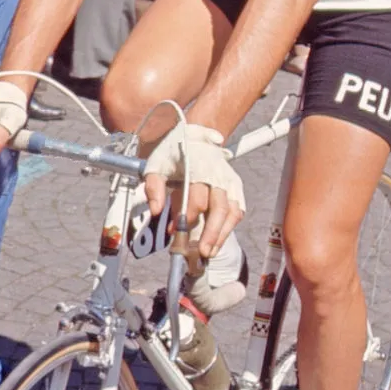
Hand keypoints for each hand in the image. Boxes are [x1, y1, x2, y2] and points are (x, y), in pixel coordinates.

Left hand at [144, 123, 244, 258]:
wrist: (195, 137)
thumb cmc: (174, 152)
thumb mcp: (157, 163)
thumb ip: (154, 186)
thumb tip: (156, 210)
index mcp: (199, 167)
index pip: (196, 197)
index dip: (185, 216)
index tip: (173, 230)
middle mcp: (219, 175)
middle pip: (220, 207)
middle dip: (212, 232)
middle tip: (203, 251)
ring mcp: (229, 182)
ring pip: (231, 212)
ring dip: (222, 234)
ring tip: (210, 252)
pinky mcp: (235, 188)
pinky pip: (236, 211)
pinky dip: (229, 227)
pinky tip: (217, 241)